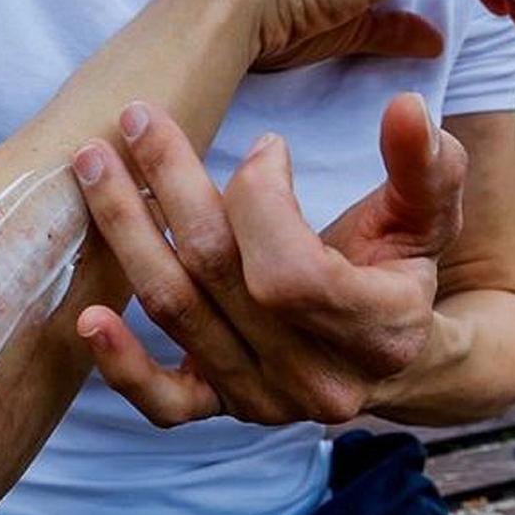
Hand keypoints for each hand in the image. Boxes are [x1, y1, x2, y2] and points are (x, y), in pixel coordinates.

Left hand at [69, 96, 466, 425]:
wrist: (386, 353)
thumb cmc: (397, 270)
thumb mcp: (427, 216)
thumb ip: (424, 165)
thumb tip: (407, 105)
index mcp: (377, 332)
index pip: (291, 271)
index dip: (261, 200)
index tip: (265, 146)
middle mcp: (316, 379)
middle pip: (219, 275)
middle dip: (171, 185)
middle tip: (138, 118)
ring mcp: (263, 400)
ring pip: (177, 312)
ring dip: (127, 232)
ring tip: (92, 165)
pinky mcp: (221, 408)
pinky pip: (162, 402)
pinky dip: (120, 364)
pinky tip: (87, 316)